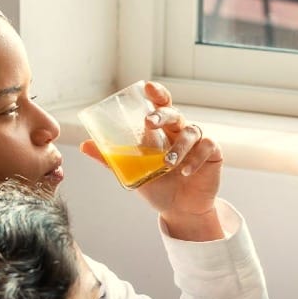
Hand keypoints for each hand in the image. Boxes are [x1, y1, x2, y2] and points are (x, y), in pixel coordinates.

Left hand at [80, 81, 223, 240]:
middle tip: (149, 122)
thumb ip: (112, 159)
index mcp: (161, 131)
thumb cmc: (158, 187)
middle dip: (162, 114)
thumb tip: (84, 145)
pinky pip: (207, 147)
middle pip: (174, 113)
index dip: (156, 93)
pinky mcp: (213, 153)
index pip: (160, 105)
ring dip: (178, 146)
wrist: (180, 211)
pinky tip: (185, 171)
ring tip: (168, 164)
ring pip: (190, 131)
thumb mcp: (132, 174)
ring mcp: (197, 141)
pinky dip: (195, 158)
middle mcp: (180, 131)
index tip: (147, 87)